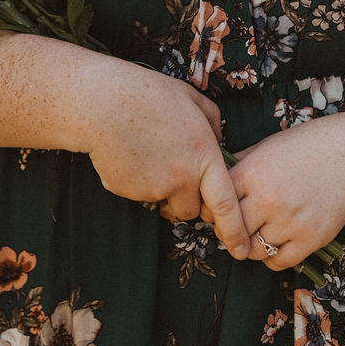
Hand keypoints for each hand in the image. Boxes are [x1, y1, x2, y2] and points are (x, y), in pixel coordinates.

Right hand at [84, 65, 250, 258]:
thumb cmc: (148, 95)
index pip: (225, 204)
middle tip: (175, 172)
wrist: (102, 104)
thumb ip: (212, 122)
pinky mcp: (130, 193)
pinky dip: (138, 182)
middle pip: (193, 210)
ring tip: (150, 156)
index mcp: (204, 156)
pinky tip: (130, 154)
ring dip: (163, 192)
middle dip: (188, 201)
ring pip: (165, 203)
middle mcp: (183, 178)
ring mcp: (155, 189)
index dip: (235, 231)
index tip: (242, 251)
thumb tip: (218, 140)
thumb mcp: (191, 98)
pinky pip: (140, 195)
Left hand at [227, 118, 344, 269]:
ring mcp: (290, 221)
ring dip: (250, 245)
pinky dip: (271, 257)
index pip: (215, 205)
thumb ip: (238, 165)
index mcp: (251, 173)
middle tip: (233, 228)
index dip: (212, 210)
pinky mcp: (311, 238)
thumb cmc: (305, 147)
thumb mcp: (265, 146)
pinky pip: (277, 262)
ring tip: (256, 234)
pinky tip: (274, 243)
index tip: (216, 211)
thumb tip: (211, 183)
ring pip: (252, 250)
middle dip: (228, 231)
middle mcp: (268, 199)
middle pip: (230, 232)